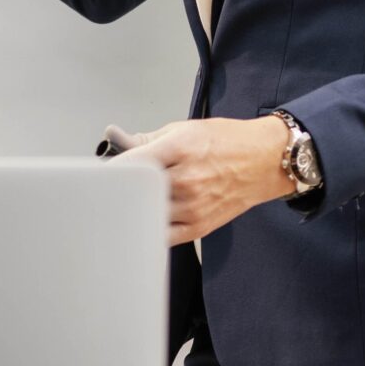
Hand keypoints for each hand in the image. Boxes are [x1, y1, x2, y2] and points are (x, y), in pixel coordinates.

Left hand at [108, 117, 289, 243]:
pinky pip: (162, 236)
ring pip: (145, 216)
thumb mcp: (186, 129)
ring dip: (130, 211)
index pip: (130, 165)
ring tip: (122, 206)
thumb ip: (147, 140)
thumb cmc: (228, 142)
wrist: (265, 161)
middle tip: (106, 192)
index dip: (109, 172)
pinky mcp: (199, 226)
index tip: (98, 176)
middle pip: (135, 193)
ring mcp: (193, 206)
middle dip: (117, 192)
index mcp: (181, 149)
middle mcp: (187, 179)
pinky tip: (139, 223)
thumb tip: (117, 140)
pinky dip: (147, 230)